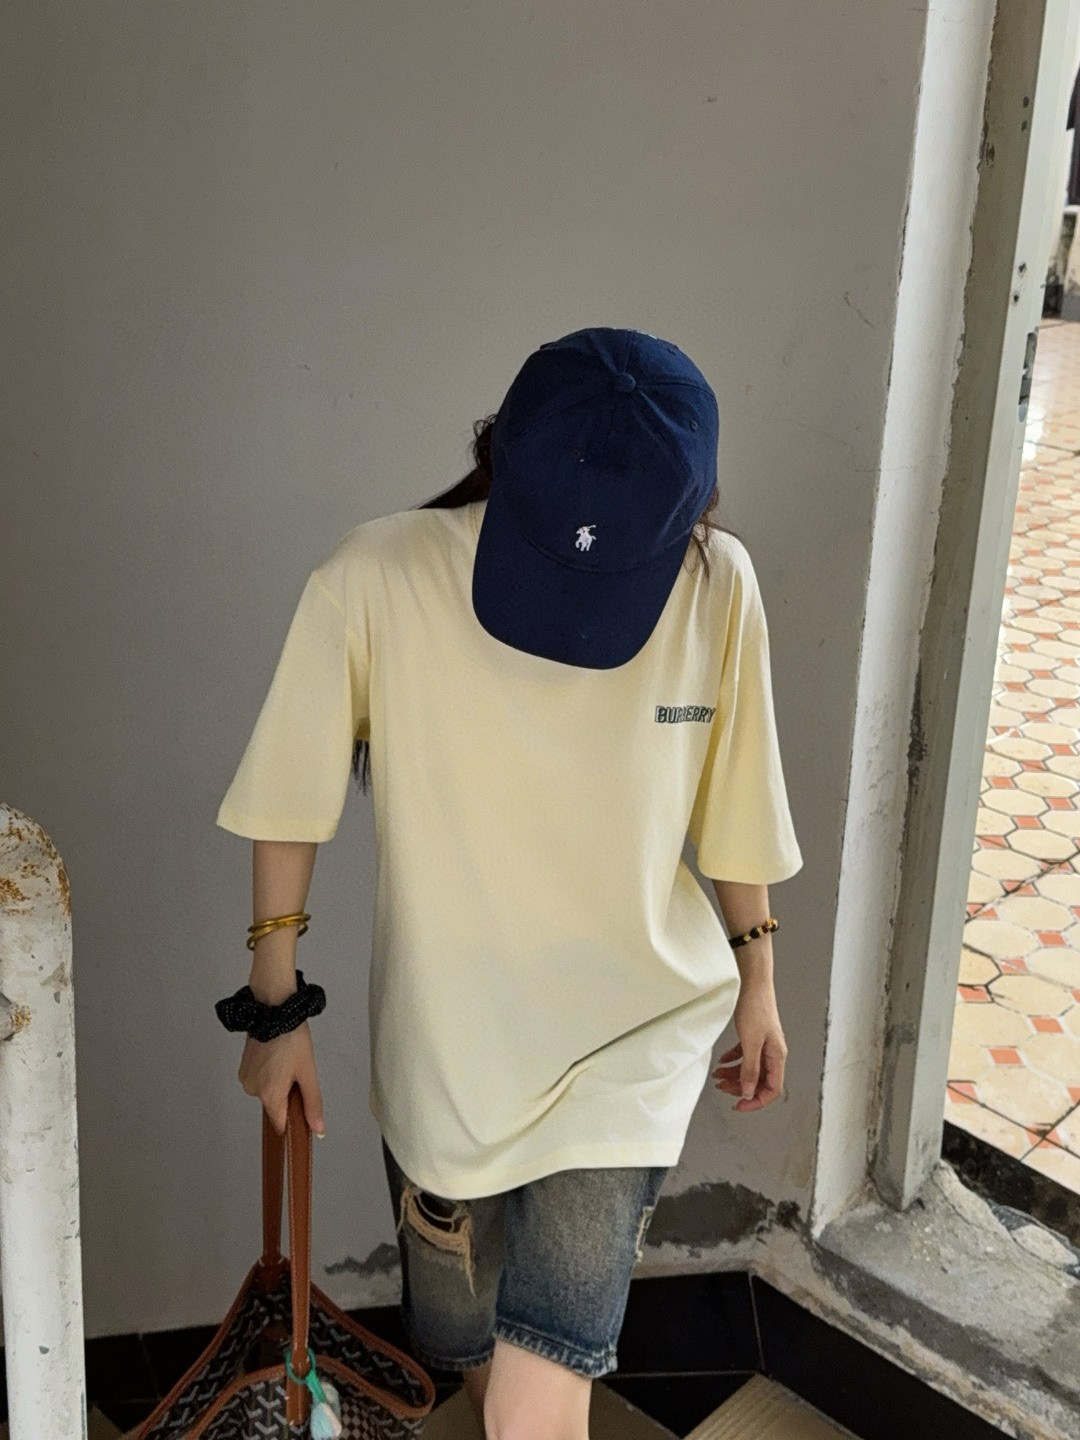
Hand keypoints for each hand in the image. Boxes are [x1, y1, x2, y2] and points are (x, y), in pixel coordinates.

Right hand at [238, 1021, 325, 1137]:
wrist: (274, 1011)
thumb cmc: (294, 1041)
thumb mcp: (308, 1072)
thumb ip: (312, 1103)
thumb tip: (318, 1131)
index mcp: (269, 1095)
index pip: (280, 1124)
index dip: (292, 1120)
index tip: (301, 1106)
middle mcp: (253, 1091)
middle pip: (274, 1105)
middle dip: (286, 1095)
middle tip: (296, 1072)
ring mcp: (245, 1079)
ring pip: (266, 1091)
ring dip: (276, 1083)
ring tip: (284, 1060)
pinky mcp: (242, 1067)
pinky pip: (258, 1079)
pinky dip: (267, 1073)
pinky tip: (274, 1056)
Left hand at [712, 980, 787, 1111]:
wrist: (753, 982)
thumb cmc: (756, 1007)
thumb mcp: (751, 1042)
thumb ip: (750, 1069)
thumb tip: (749, 1092)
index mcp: (777, 1056)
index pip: (772, 1089)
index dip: (756, 1101)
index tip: (739, 1106)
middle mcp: (772, 1053)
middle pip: (760, 1081)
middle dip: (741, 1088)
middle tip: (722, 1088)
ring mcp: (763, 1044)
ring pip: (750, 1069)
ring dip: (734, 1075)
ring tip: (717, 1076)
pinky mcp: (754, 1036)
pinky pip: (745, 1055)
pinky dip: (733, 1060)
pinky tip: (722, 1061)